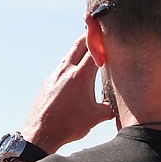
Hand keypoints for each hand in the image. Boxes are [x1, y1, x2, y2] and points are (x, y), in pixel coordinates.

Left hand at [21, 34, 115, 153]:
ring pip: (69, 54)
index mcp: (81, 76)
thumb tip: (120, 106)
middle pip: (79, 44)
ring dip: (78, 48)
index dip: (103, 39)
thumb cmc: (69, 126)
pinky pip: (61, 66)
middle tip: (98, 29)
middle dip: (90, 36)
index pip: (95, 49)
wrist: (40, 133)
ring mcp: (55, 75)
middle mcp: (66, 71)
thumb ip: (110, 108)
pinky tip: (73, 69)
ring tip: (88, 47)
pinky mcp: (48, 82)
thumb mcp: (96, 118)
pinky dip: (70, 62)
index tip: (110, 31)